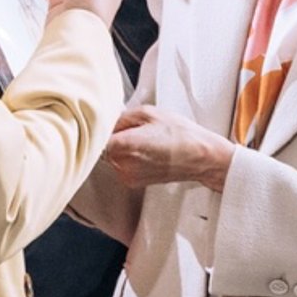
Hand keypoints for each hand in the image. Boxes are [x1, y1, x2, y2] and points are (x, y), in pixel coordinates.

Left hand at [105, 105, 234, 192]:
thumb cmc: (180, 134)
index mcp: (126, 145)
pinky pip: (121, 166)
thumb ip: (122, 116)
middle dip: (113, 137)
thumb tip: (109, 121)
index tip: (107, 123)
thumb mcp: (150, 113)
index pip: (97, 138)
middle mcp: (123, 164)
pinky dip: (128, 159)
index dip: (102, 129)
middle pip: (103, 148)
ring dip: (121, 148)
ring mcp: (128, 176)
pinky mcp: (133, 183)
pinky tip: (146, 152)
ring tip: (143, 141)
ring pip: (112, 157)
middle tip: (132, 129)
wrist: (199, 157)